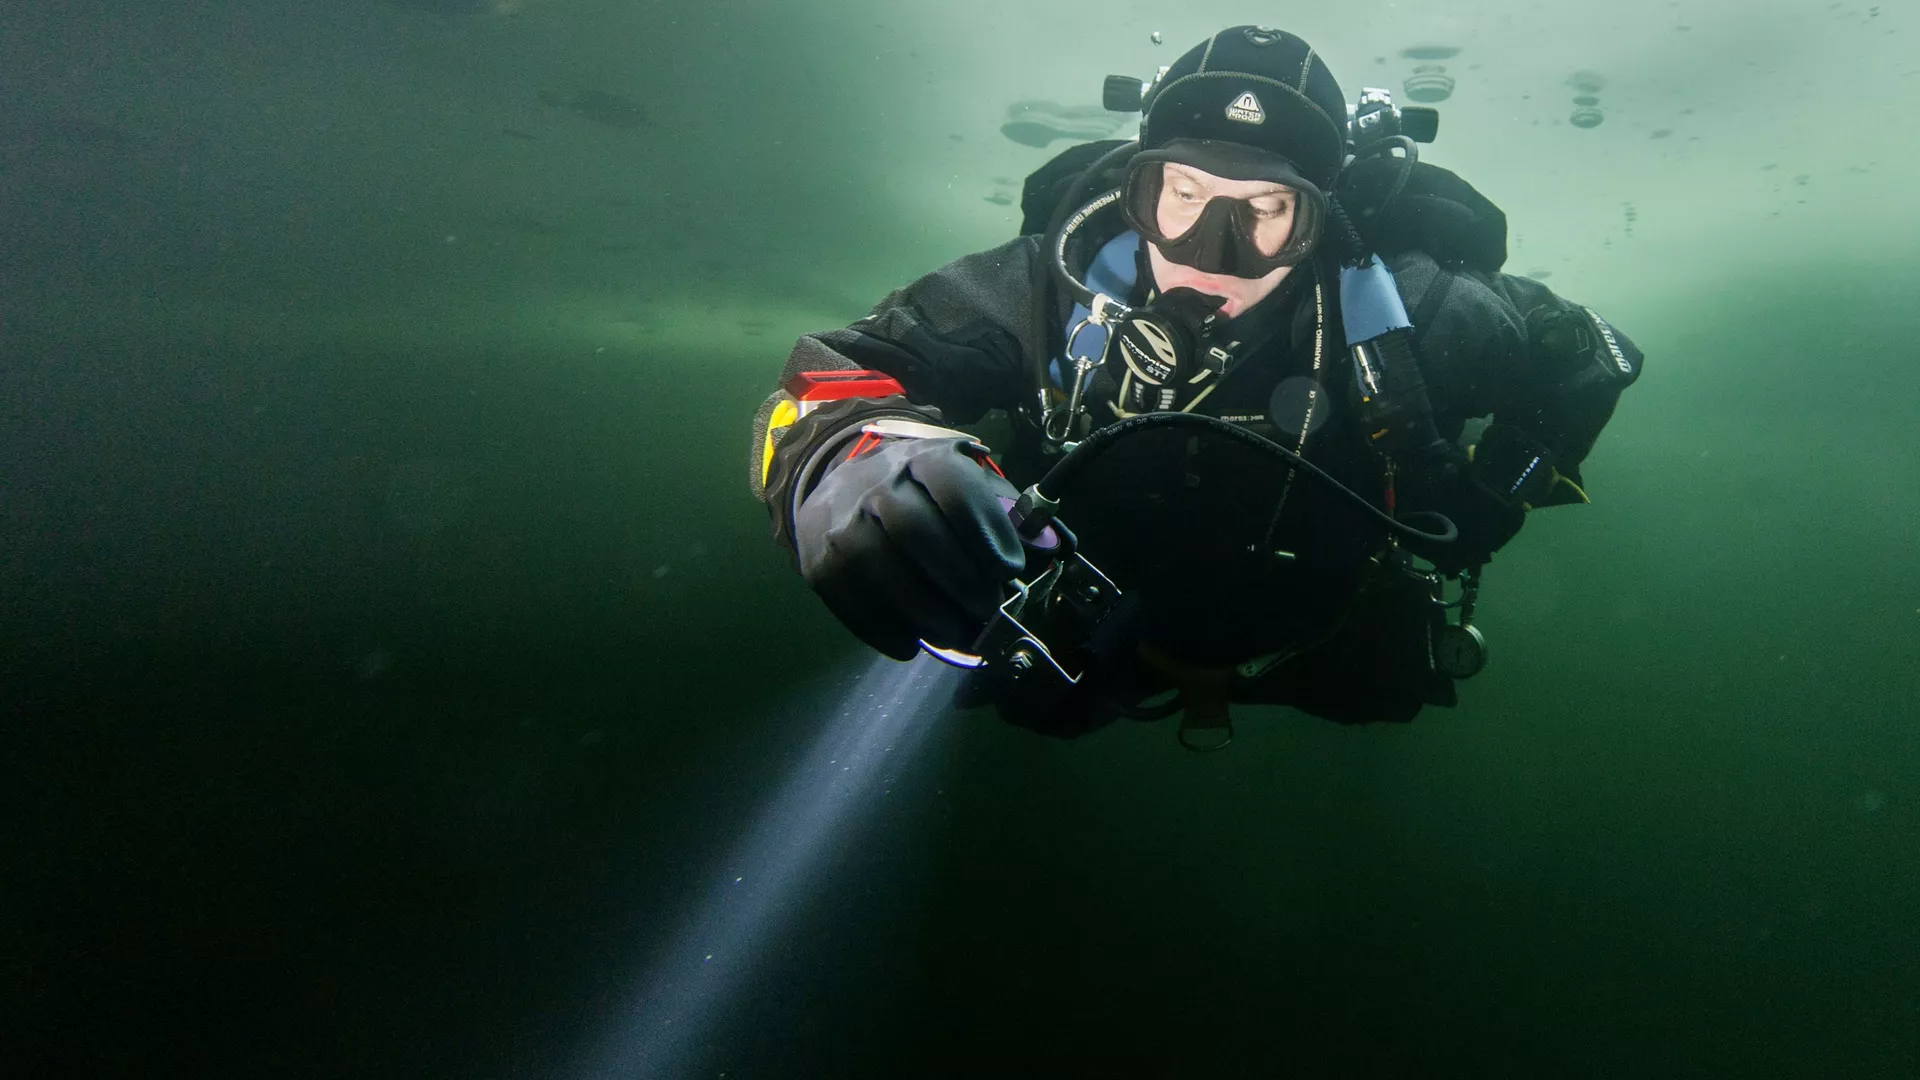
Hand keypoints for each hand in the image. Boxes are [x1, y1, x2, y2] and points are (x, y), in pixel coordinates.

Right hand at [794, 435, 1026, 659]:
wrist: (839, 486)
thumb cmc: (920, 492)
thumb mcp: (964, 483)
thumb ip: (1004, 513)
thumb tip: (1047, 546)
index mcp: (924, 458)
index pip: (956, 488)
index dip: (986, 531)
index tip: (1009, 569)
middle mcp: (878, 483)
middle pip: (916, 530)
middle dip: (959, 578)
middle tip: (986, 610)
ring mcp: (842, 522)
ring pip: (879, 566)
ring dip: (923, 610)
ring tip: (955, 633)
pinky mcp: (819, 561)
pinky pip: (850, 599)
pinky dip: (883, 630)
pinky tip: (912, 644)